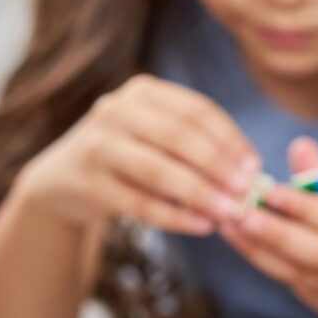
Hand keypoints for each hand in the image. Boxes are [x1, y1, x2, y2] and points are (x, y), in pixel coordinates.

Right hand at [17, 74, 258, 235]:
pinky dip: (173, 216)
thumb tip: (250, 172)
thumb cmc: (127, 156)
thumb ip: (194, 144)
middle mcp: (116, 110)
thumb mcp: (153, 134)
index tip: (255, 166)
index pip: (196, 110)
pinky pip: (139, 202)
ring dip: (198, 193)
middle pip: (178, 136)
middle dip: (217, 166)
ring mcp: (98, 146)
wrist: (62, 179)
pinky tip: (200, 225)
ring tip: (228, 212)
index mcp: (142, 92)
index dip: (230, 138)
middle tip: (246, 192)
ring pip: (158, 170)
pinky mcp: (88, 183)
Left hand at [217, 138, 317, 317]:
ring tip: (227, 220)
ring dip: (256, 246)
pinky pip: (287, 278)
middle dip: (275, 232)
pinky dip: (260, 257)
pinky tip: (236, 237)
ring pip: (297, 270)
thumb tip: (299, 145)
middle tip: (239, 211)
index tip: (269, 189)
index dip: (302, 206)